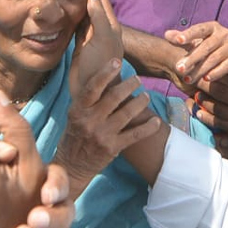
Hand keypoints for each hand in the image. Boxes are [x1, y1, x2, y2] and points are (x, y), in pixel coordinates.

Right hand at [54, 59, 159, 199]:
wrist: (72, 166)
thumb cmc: (75, 136)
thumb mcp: (74, 115)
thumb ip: (86, 100)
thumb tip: (103, 76)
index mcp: (78, 110)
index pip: (92, 87)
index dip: (105, 73)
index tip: (117, 61)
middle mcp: (90, 121)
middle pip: (114, 97)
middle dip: (129, 85)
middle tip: (137, 80)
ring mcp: (102, 135)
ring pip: (127, 113)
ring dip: (140, 102)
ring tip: (145, 96)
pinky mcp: (113, 148)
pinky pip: (135, 135)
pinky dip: (148, 127)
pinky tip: (156, 121)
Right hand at [68, 0, 123, 99]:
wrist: (96, 93)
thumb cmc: (102, 68)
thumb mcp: (103, 42)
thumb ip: (99, 19)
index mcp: (108, 24)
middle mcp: (101, 27)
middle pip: (93, 0)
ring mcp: (91, 36)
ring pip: (85, 10)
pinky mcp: (81, 44)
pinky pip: (77, 21)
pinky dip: (72, 10)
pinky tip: (64, 7)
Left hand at [163, 20, 227, 88]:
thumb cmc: (209, 49)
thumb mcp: (195, 43)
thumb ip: (181, 39)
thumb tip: (167, 34)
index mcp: (212, 27)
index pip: (199, 29)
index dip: (188, 34)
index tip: (178, 41)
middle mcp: (224, 34)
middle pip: (206, 46)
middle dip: (191, 58)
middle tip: (179, 69)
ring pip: (214, 58)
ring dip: (200, 70)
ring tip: (188, 79)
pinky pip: (227, 66)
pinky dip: (216, 73)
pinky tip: (206, 79)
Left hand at [190, 65, 227, 155]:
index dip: (219, 73)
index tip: (208, 67)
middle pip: (223, 93)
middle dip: (207, 85)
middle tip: (194, 78)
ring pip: (219, 108)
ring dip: (205, 101)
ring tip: (195, 94)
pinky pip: (222, 124)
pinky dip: (209, 118)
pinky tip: (199, 113)